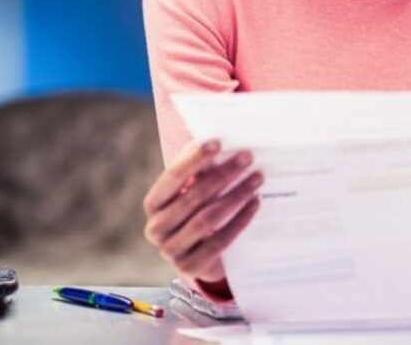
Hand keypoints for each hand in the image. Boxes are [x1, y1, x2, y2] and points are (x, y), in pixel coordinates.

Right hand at [142, 139, 262, 283]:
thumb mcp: (192, 192)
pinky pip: (220, 241)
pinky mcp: (191, 267)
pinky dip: (240, 220)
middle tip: (248, 157)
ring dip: (236, 195)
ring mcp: (171, 251)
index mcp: (153, 204)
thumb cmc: (197, 213)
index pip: (173, 177)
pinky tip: (255, 203)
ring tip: (257, 178)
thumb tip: (222, 142)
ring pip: (207, 219)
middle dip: (223, 174)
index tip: (218, 142)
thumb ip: (199, 171)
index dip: (194, 159)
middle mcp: (156, 228)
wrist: (200, 257)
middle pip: (193, 197)